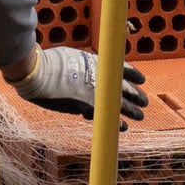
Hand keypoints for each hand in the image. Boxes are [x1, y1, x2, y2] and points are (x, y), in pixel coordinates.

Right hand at [9, 45, 147, 118]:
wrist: (40, 74)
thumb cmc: (49, 63)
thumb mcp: (71, 57)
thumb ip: (83, 65)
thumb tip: (84, 70)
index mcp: (98, 63)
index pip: (123, 69)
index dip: (134, 75)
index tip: (141, 80)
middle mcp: (101, 78)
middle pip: (126, 88)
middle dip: (136, 96)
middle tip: (145, 102)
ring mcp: (97, 94)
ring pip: (122, 104)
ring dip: (132, 111)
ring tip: (140, 116)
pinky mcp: (89, 108)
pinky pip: (108, 117)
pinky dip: (116, 123)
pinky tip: (123, 127)